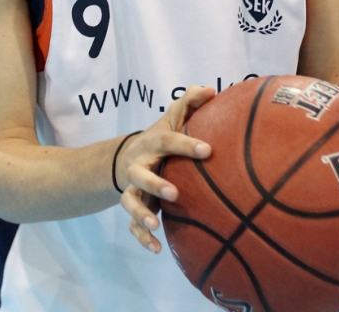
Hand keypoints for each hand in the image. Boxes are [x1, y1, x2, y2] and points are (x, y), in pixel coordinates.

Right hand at [117, 85, 214, 252]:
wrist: (126, 157)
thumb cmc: (161, 138)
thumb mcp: (172, 117)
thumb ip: (190, 102)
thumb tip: (212, 89)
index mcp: (153, 143)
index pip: (169, 142)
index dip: (186, 145)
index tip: (208, 150)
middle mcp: (139, 165)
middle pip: (141, 174)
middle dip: (155, 183)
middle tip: (175, 193)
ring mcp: (133, 188)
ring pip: (131, 201)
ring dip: (142, 213)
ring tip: (156, 224)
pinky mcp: (133, 207)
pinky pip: (132, 225)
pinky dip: (142, 237)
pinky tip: (157, 248)